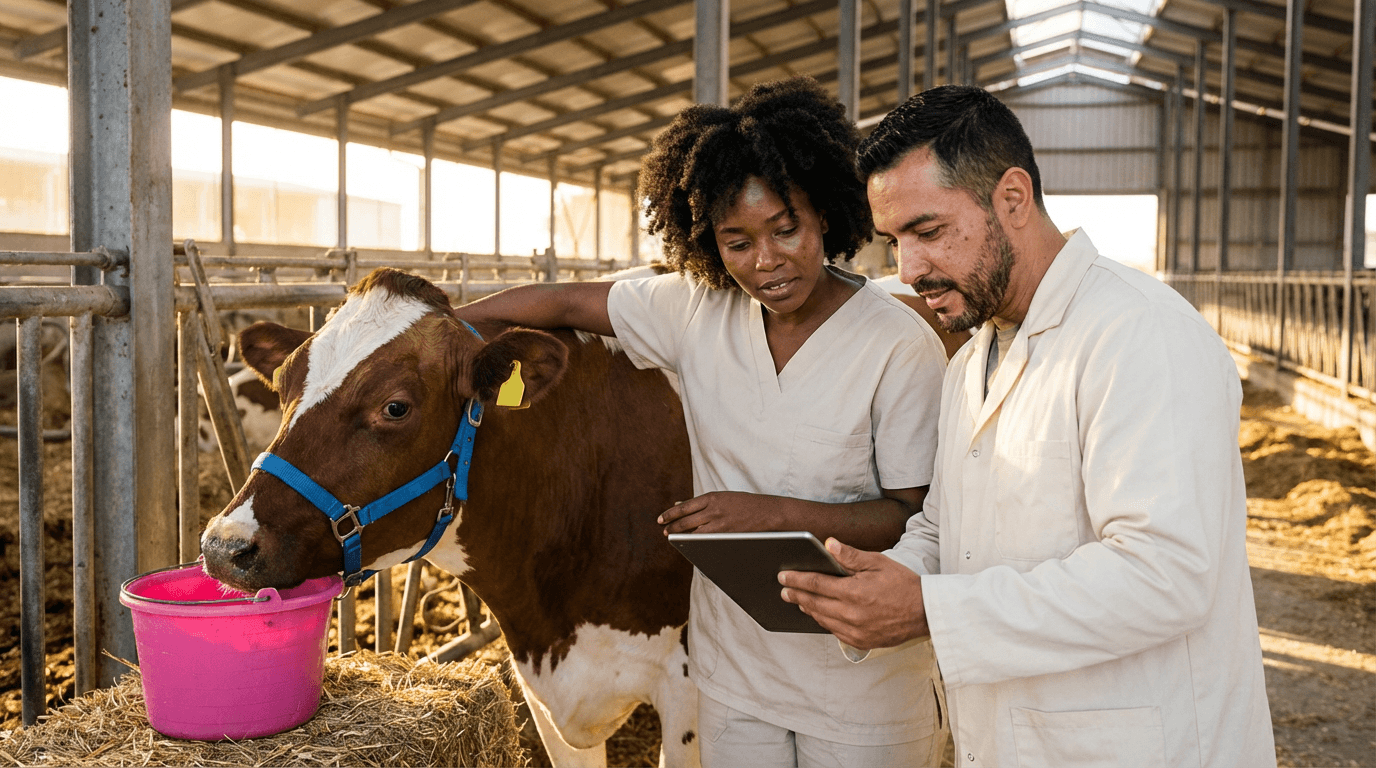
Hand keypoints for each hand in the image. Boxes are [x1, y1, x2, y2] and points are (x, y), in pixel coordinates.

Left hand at [657, 491, 776, 534]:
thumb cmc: (745, 504)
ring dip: (681, 536)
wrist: (768, 512)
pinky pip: (706, 540)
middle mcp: (714, 510)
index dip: (671, 514)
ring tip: (672, 537)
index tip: (661, 519)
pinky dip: (695, 542)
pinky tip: (689, 544)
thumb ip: (702, 503)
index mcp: (712, 498)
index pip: (685, 506)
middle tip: (664, 531)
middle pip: (686, 520)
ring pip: (694, 532)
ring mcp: (720, 524)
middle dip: (673, 527)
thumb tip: (681, 504)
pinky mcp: (726, 535)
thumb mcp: (723, 497)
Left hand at [779, 538, 929, 649]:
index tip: (783, 576)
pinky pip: (834, 632)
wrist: (926, 613)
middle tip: (784, 589)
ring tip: (799, 600)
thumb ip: (850, 556)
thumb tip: (828, 544)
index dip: (796, 580)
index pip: (816, 584)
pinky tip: (820, 614)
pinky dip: (824, 621)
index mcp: (853, 592)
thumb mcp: (878, 562)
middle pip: (814, 603)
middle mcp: (851, 614)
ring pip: (822, 619)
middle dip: (796, 595)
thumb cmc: (904, 584)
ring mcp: (855, 631)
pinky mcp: (861, 641)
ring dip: (808, 608)